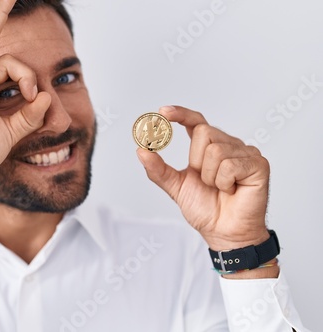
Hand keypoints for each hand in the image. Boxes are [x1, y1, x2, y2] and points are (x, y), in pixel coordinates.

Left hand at [137, 106, 270, 250]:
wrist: (223, 233)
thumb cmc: (205, 209)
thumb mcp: (175, 187)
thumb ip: (158, 169)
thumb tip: (141, 150)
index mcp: (208, 147)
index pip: (195, 121)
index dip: (180, 114)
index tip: (162, 112)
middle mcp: (228, 145)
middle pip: (204, 132)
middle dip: (196, 161)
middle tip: (205, 181)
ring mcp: (245, 153)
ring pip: (215, 150)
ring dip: (210, 176)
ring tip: (219, 188)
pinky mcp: (258, 164)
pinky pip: (230, 164)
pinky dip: (224, 182)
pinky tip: (232, 190)